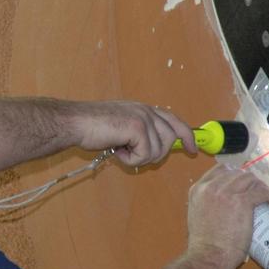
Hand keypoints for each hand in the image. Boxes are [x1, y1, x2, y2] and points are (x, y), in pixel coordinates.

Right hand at [70, 101, 193, 166]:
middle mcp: (147, 111)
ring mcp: (144, 118)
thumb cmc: (91, 127)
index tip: (193, 149)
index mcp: (144, 109)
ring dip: (138, 157)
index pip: (174, 120)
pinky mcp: (138, 128)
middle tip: (132, 154)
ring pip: (158, 151)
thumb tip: (151, 149)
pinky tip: (117, 151)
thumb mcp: (121, 126)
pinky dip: (130, 160)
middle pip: (169, 140)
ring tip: (120, 149)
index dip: (186, 135)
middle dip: (154, 154)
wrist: (75, 122)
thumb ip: (138, 132)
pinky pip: (145, 155)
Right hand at [184, 165, 268, 268]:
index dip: (235, 175)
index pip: (220, 170)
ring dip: (260, 187)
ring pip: (250, 179)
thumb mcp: (197, 216)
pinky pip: (262, 192)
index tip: (243, 184)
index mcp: (198, 190)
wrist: (208, 256)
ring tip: (266, 198)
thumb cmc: (203, 244)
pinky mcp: (242, 201)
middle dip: (249, 181)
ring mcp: (227, 192)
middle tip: (257, 192)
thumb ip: (206, 205)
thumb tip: (221, 206)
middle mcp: (211, 187)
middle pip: (237, 173)